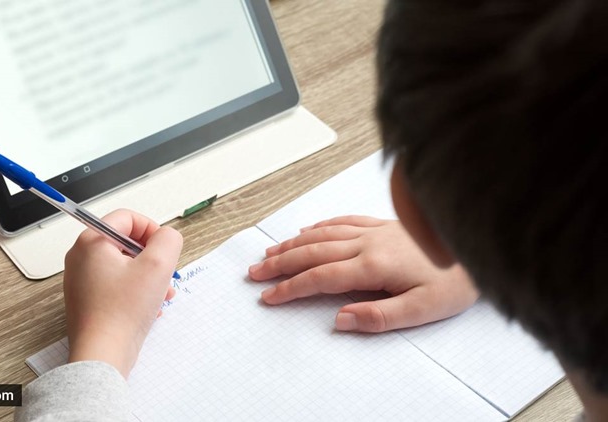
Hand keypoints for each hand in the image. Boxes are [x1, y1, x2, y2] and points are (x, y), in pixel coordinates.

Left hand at [63, 209, 182, 376]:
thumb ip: (168, 239)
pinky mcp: (88, 300)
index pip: (127, 217)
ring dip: (148, 277)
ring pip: (124, 267)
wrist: (102, 354)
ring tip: (162, 295)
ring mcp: (82, 280)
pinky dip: (136, 292)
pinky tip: (149, 309)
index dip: (151, 229)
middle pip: (126, 243)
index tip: (163, 248)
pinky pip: (117, 286)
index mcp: (91, 241)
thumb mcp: (158, 265)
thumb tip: (167, 236)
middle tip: (164, 274)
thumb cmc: (122, 313)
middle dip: (152, 258)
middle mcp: (81, 258)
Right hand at [248, 216, 477, 332]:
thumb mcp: (421, 309)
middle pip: (312, 251)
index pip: (320, 277)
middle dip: (280, 263)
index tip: (268, 296)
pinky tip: (307, 229)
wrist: (477, 244)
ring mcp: (374, 230)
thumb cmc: (454, 281)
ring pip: (322, 234)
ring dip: (292, 244)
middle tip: (254, 273)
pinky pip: (342, 221)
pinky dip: (319, 225)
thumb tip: (340, 320)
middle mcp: (367, 243)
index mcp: (373, 266)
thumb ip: (378, 316)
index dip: (290, 287)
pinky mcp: (383, 224)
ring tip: (269, 253)